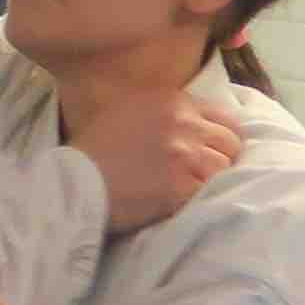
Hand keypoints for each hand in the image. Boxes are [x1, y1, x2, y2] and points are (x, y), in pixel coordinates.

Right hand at [71, 89, 243, 232]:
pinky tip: (184, 203)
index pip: (225, 117)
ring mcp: (185, 155)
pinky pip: (209, 193)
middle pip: (231, 143)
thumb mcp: (128, 110)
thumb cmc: (93, 149)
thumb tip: (194, 121)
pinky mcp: (181, 186)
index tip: (210, 152)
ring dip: (212, 181)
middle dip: (222, 159)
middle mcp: (184, 123)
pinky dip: (200, 200)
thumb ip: (164, 109)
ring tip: (193, 191)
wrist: (73, 183)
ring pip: (224, 169)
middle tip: (204, 175)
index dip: (220, 138)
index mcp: (174, 101)